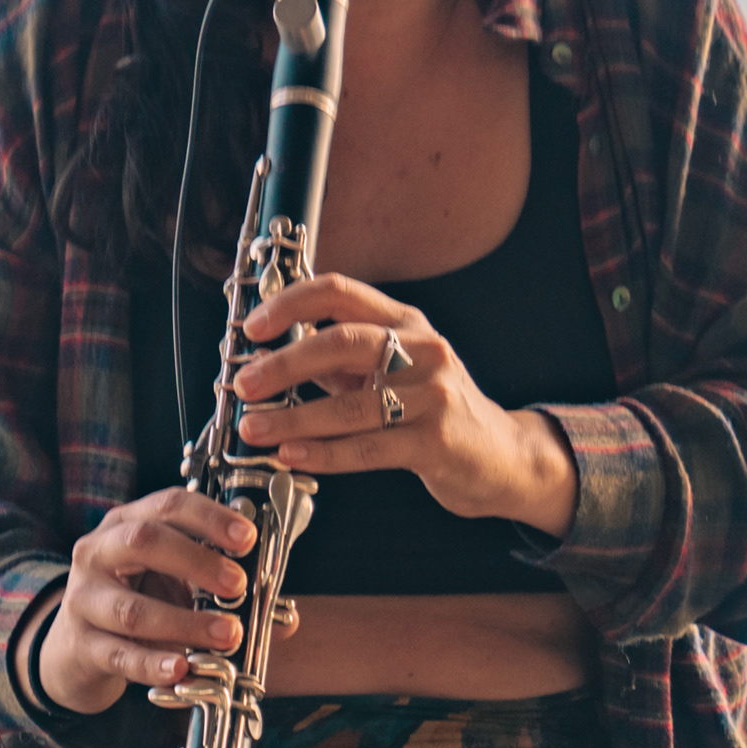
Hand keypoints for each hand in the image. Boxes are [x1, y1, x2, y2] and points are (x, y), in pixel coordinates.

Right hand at [37, 485, 257, 713]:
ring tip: (228, 635)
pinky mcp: (81, 645)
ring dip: (185, 623)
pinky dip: (154, 664)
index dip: (209, 517)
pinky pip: (120, 656)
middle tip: (239, 586)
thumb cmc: (138, 602)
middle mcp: (98, 553)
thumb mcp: (176, 585)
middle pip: (143, 542)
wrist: (77, 649)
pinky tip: (182, 669)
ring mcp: (84, 600)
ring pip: (132, 608)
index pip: (168, 505)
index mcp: (126, 524)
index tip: (248, 538)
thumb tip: (284, 617)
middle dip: (197, 562)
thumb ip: (222, 591)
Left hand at [232, 273, 579, 536]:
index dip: (290, 304)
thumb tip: (266, 358)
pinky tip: (292, 454)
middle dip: (284, 363)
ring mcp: (433, 395)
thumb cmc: (434, 411)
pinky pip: (369, 447)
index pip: (340, 291)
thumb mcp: (391, 371)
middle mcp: (423, 349)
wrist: (502, 456)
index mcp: (404, 322)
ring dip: (293, 417)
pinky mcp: (437, 442)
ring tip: (255, 428)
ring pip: (351, 403)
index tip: (252, 327)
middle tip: (244, 383)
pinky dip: (324, 452)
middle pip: (342, 342)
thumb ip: (337, 363)